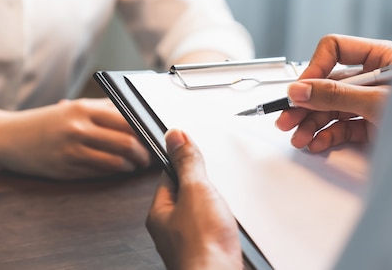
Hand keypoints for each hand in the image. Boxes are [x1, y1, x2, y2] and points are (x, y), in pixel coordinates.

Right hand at [0, 98, 150, 179]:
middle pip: (126, 142)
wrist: (6, 136)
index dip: (145, 132)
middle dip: (144, 153)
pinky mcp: (66, 169)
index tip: (155, 138)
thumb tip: (135, 116)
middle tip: (149, 157)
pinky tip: (116, 170)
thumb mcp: (71, 109)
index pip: (127, 120)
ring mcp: (71, 150)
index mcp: (82, 108)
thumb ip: (101, 109)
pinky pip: (99, 174)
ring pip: (116, 162)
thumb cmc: (43, 122)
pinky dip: (113, 173)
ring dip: (130, 166)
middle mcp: (78, 128)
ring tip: (134, 165)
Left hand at [146, 129, 240, 269]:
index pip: (169, 176)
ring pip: (204, 215)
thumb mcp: (196, 191)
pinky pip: (216, 232)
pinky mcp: (209, 254)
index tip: (193, 150)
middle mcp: (171, 230)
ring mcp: (190, 243)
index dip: (183, 161)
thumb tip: (175, 137)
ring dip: (217, 209)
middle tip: (215, 187)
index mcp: (160, 213)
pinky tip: (231, 229)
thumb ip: (188, 163)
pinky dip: (226, 227)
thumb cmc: (202, 247)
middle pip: (188, 195)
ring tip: (224, 210)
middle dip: (205, 188)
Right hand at [276, 34, 391, 151]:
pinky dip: (326, 136)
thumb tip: (298, 90)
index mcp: (381, 57)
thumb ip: (334, 95)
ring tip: (299, 139)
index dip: (314, 69)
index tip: (299, 91)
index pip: (334, 50)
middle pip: (327, 84)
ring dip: (311, 125)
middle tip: (286, 119)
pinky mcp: (370, 124)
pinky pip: (341, 127)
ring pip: (330, 108)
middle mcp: (373, 77)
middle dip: (306, 104)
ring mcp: (370, 102)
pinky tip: (316, 144)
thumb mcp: (376, 101)